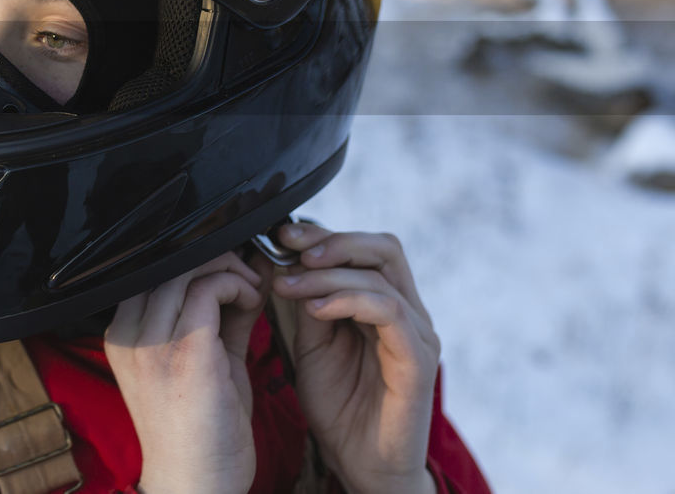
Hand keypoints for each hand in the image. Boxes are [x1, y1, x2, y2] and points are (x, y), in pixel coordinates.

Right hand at [104, 251, 269, 493]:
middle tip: (246, 275)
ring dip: (230, 269)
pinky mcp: (185, 353)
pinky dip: (238, 285)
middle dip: (216, 257)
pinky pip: (209, 289)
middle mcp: (130, 336)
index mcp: (125, 336)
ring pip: (188, 267)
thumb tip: (247, 275)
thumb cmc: (201, 434)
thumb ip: (222, 318)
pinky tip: (253, 302)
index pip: (153, 270)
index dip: (195, 260)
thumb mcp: (207, 362)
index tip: (229, 271)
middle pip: (168, 261)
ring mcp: (153, 344)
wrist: (195, 488)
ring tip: (251, 290)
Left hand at [272, 223, 439, 493]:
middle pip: (383, 249)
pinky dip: (351, 301)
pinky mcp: (418, 362)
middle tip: (289, 247)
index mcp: (384, 304)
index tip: (281, 235)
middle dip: (332, 241)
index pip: (365, 249)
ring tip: (289, 285)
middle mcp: (408, 314)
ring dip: (329, 273)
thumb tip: (285, 260)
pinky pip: (391, 314)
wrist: (360, 464)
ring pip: (382, 277)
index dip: (323, 234)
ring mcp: (417, 336)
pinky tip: (317, 308)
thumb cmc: (339, 406)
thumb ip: (307, 303)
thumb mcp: (312, 344)